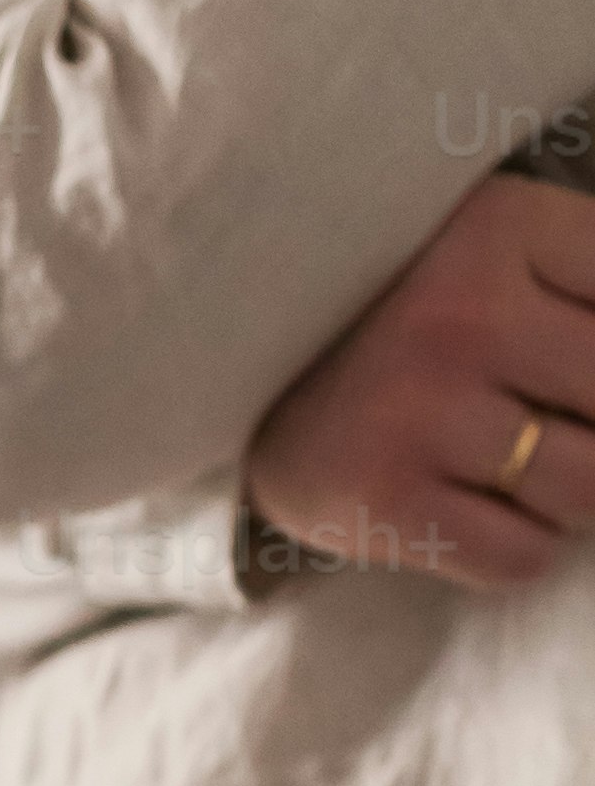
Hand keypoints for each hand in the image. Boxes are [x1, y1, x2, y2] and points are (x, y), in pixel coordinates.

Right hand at [245, 168, 594, 589]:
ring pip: (588, 490)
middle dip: (594, 423)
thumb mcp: (500, 243)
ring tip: (512, 456)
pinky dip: (521, 545)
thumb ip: (592, 278)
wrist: (227, 364)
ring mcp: (418, 414)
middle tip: (545, 414)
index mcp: (503, 228)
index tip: (562, 374)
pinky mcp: (382, 502)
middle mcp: (462, 315)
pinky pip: (523, 557)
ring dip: (568, 489)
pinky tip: (472, 503)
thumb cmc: (402, 303)